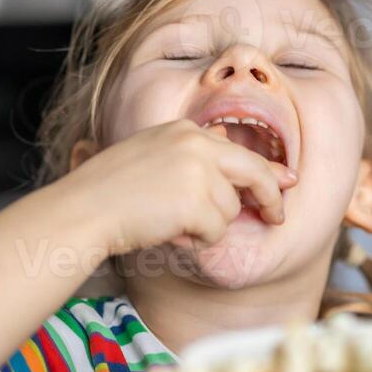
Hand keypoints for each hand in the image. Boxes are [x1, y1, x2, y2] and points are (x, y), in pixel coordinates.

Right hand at [56, 119, 297, 253]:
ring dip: (207, 226)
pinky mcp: (197, 201)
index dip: (267, 170)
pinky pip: (216, 232)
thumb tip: (229, 149)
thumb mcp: (152, 157)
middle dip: (270, 197)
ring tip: (169, 222)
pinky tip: (168, 231)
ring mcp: (198, 170)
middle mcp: (196, 143)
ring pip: (230, 210)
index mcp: (185, 131)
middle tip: (278, 217)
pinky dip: (195, 240)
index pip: (238, 150)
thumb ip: (191, 155)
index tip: (286, 181)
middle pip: (254, 171)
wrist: (84, 209)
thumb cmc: (110, 192)